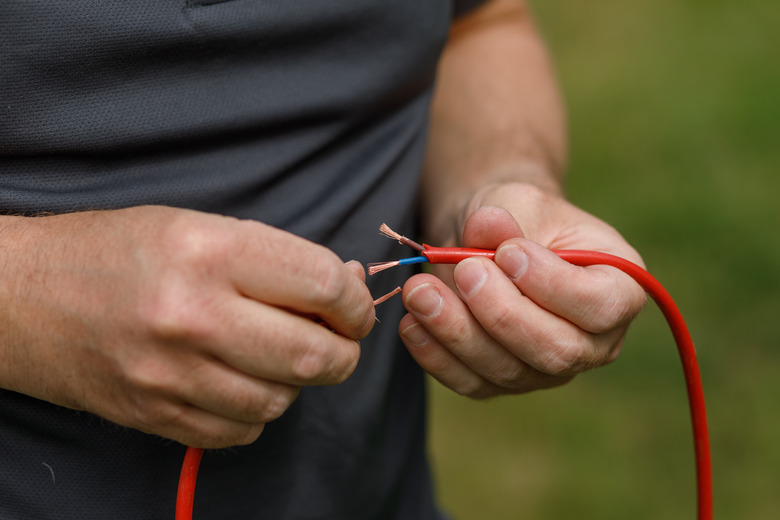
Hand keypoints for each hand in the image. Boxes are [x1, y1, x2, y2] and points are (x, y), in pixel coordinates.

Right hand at [0, 206, 374, 447]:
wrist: (22, 296)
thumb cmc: (117, 250)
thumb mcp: (199, 226)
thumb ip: (277, 258)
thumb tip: (348, 285)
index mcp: (209, 251)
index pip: (323, 285)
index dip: (355, 301)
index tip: (353, 306)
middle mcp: (192, 315)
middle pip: (315, 356)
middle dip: (345, 351)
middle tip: (337, 339)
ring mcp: (171, 374)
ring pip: (282, 400)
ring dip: (297, 381)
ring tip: (274, 353)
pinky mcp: (155, 414)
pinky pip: (242, 431)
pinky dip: (257, 409)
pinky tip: (238, 379)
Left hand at [398, 182, 646, 397]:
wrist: (488, 240)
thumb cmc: (518, 217)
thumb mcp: (517, 199)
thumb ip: (507, 213)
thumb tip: (485, 227)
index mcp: (619, 289)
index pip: (602, 306)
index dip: (552, 285)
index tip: (508, 252)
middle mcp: (593, 340)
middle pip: (556, 350)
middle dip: (502, 313)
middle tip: (464, 271)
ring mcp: (547, 369)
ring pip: (507, 371)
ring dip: (457, 332)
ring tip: (419, 291)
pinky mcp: (502, 381)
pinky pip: (472, 383)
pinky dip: (437, 356)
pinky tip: (411, 324)